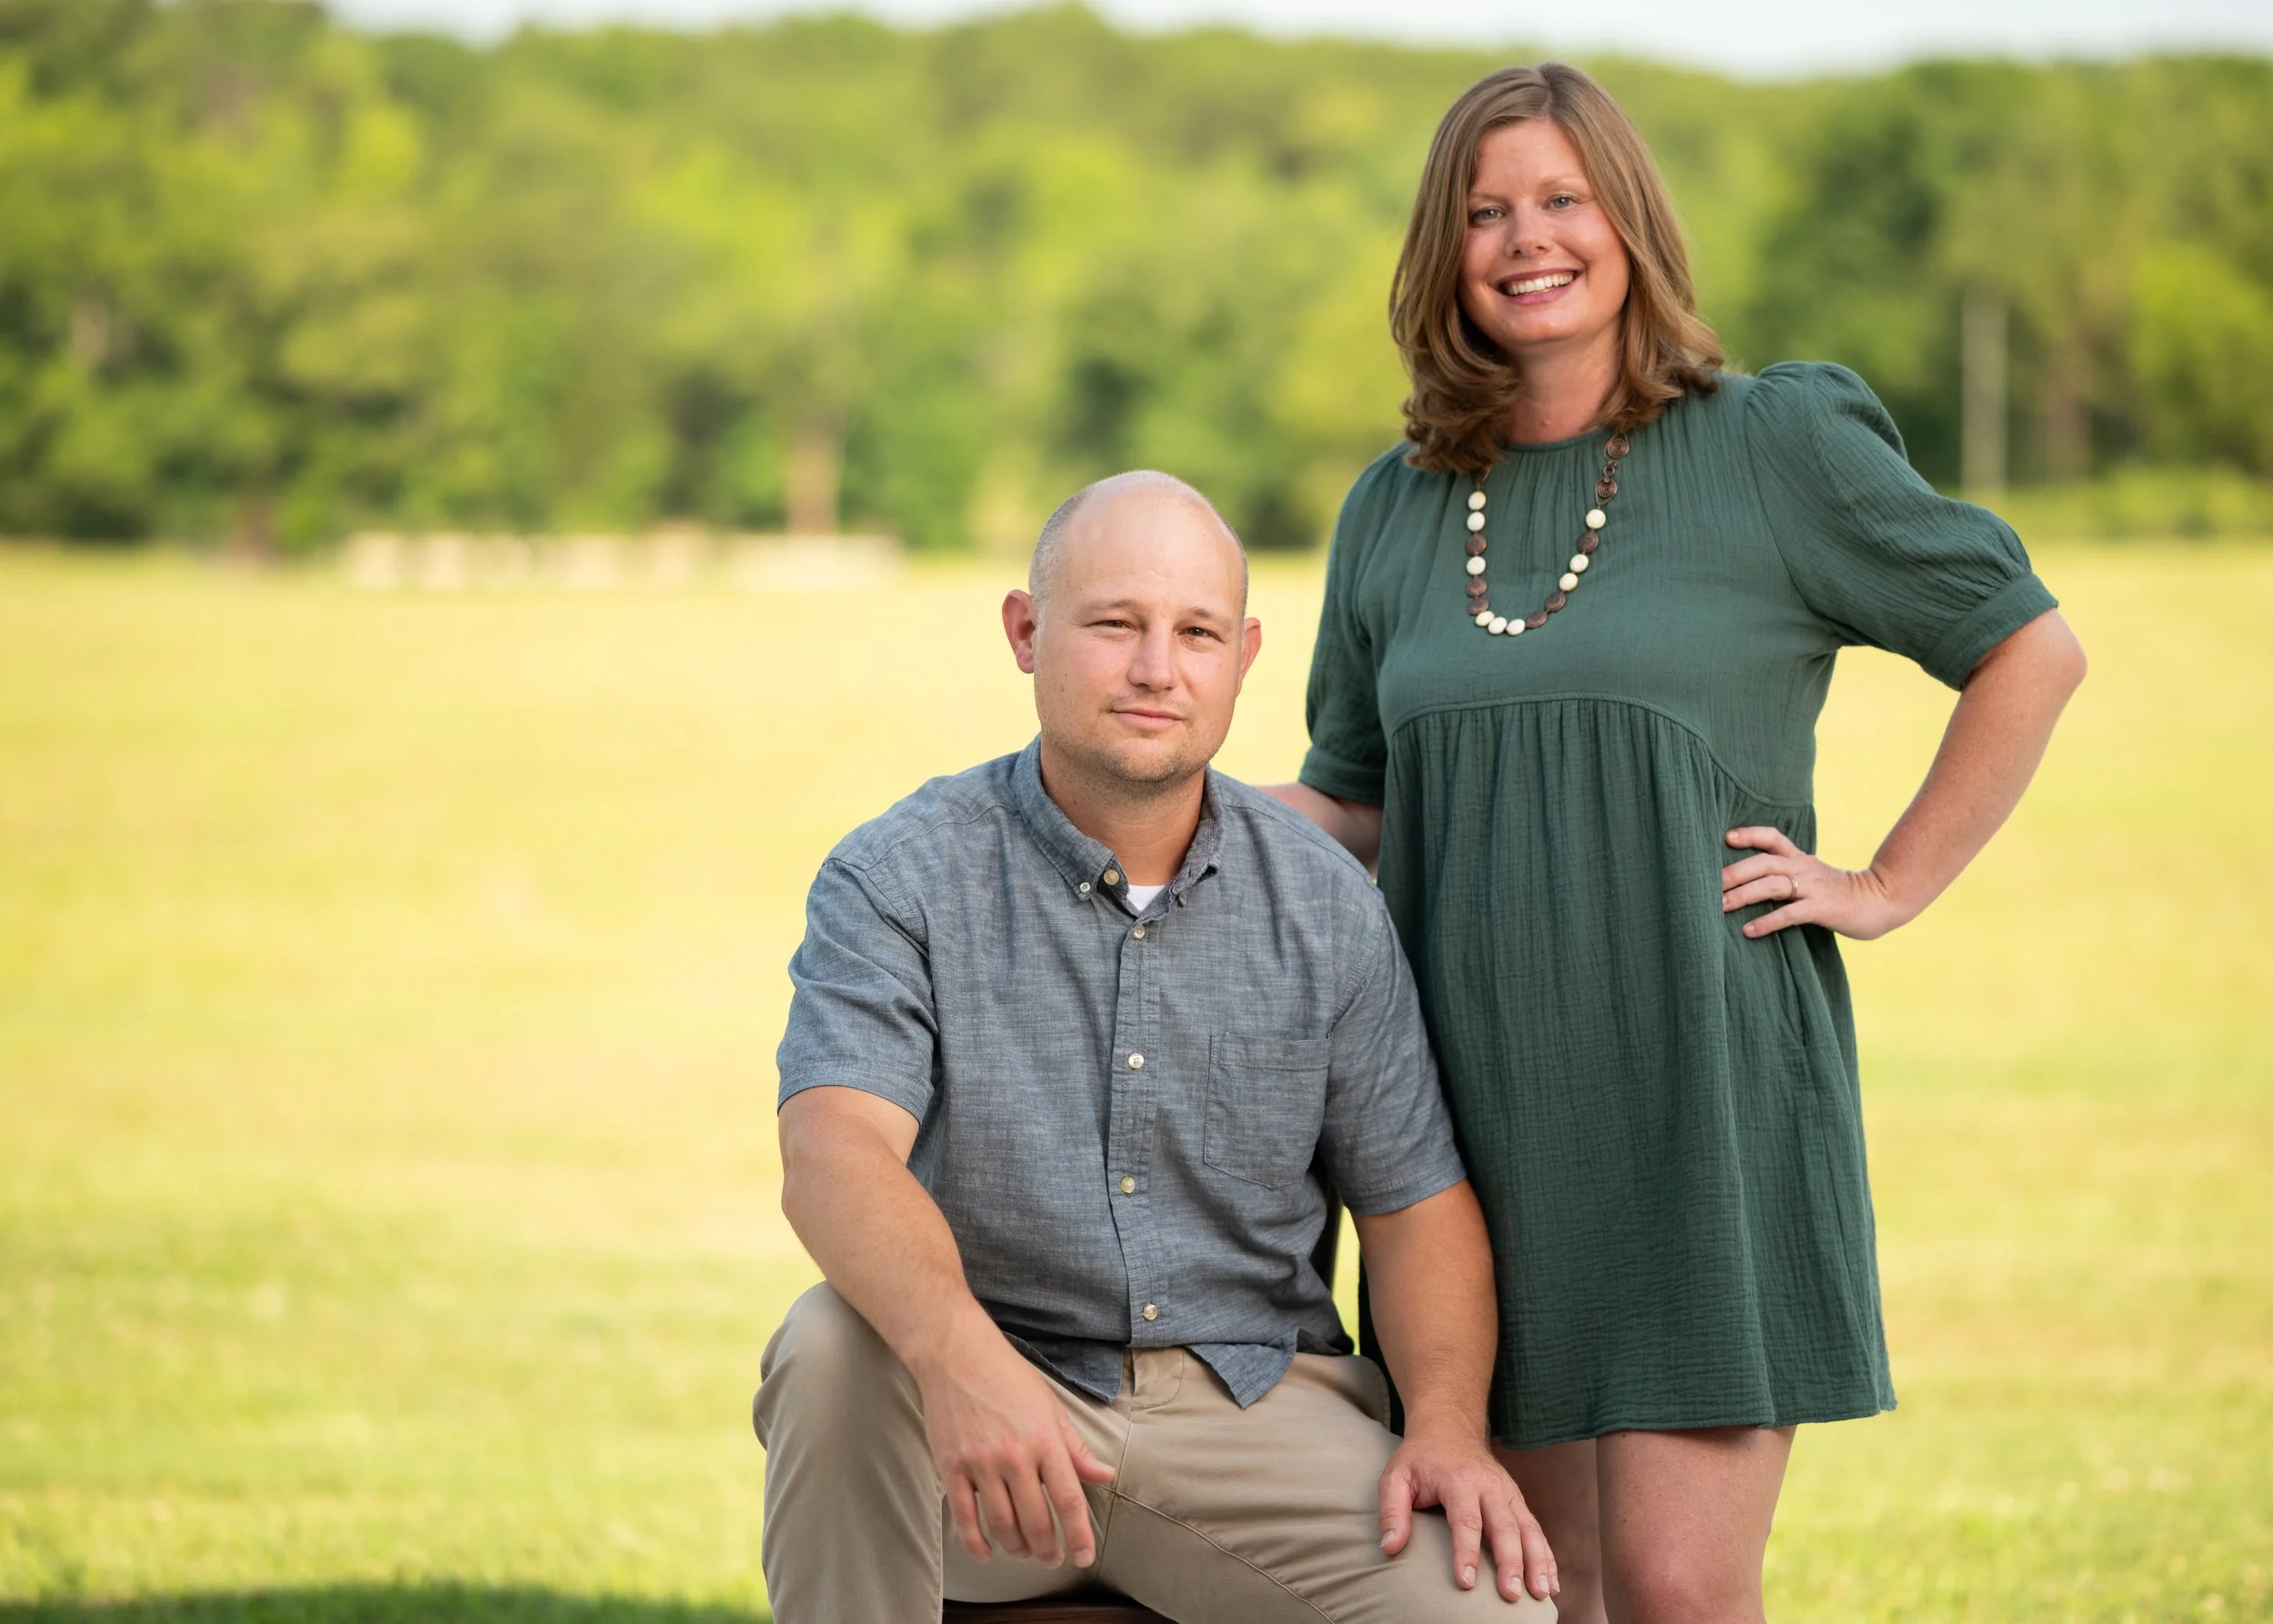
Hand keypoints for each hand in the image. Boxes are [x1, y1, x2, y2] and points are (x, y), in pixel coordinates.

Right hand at [910, 1319, 1116, 1568]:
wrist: (957, 1355)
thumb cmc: (1008, 1378)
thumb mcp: (1051, 1408)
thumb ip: (1075, 1448)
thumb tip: (1104, 1475)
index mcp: (1045, 1440)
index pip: (1069, 1500)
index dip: (1080, 1536)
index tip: (1083, 1558)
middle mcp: (1015, 1456)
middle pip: (1036, 1521)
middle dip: (1047, 1549)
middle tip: (1052, 1559)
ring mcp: (980, 1463)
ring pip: (1002, 1524)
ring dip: (1016, 1547)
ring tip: (1024, 1552)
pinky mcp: (951, 1467)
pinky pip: (964, 1517)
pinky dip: (975, 1542)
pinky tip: (986, 1553)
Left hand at [1378, 1415, 1557, 1602]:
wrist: (1448, 1426)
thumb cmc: (1419, 1458)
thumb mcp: (1395, 1476)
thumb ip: (1391, 1511)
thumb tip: (1390, 1547)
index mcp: (1458, 1479)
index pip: (1465, 1520)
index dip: (1466, 1552)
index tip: (1466, 1582)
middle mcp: (1489, 1485)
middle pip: (1504, 1526)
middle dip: (1510, 1563)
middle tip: (1510, 1595)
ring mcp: (1507, 1491)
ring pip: (1528, 1528)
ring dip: (1537, 1561)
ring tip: (1542, 1593)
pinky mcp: (1516, 1499)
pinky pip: (1535, 1528)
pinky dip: (1546, 1555)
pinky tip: (1552, 1581)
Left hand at [1722, 826, 1913, 939]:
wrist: (1883, 901)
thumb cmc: (1842, 893)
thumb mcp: (1814, 876)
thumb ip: (1788, 875)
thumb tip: (1751, 883)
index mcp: (1801, 858)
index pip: (1772, 838)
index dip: (1749, 834)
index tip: (1725, 837)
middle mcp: (1804, 868)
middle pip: (1762, 862)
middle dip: (1733, 872)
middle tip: (1706, 884)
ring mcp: (1813, 887)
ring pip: (1771, 885)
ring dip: (1742, 895)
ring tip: (1719, 906)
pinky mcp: (1822, 909)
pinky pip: (1789, 914)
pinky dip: (1767, 922)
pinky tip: (1748, 930)